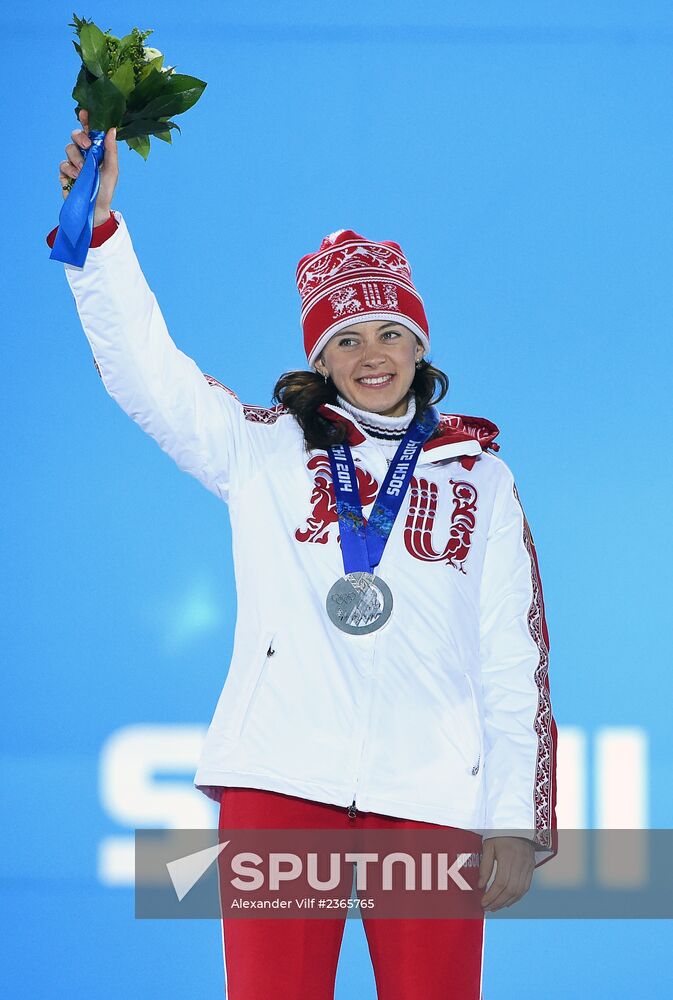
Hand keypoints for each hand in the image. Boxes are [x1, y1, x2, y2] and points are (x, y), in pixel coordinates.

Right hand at [59, 108, 118, 224]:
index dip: (86, 120)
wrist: (95, 209)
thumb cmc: (106, 189)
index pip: (90, 130)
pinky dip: (70, 170)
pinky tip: (77, 178)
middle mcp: (83, 153)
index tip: (85, 112)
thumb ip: (111, 150)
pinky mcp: (64, 173)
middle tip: (86, 146)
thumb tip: (112, 129)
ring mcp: (73, 162)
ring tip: (84, 171)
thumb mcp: (112, 169)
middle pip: (75, 135)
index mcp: (96, 149)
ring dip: (77, 159)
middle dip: (79, 137)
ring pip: (68, 149)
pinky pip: (63, 164)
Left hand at [477, 836, 534, 910]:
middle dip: (498, 901)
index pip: (501, 882)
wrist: (519, 824)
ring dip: (506, 902)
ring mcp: (528, 866)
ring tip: (495, 907)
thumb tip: (480, 885)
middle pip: (510, 889)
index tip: (483, 902)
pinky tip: (507, 901)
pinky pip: (526, 887)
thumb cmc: (500, 834)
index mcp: (508, 856)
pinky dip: (516, 897)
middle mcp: (520, 863)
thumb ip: (485, 866)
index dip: (492, 895)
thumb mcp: (488, 845)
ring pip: (519, 891)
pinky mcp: (532, 868)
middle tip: (487, 907)